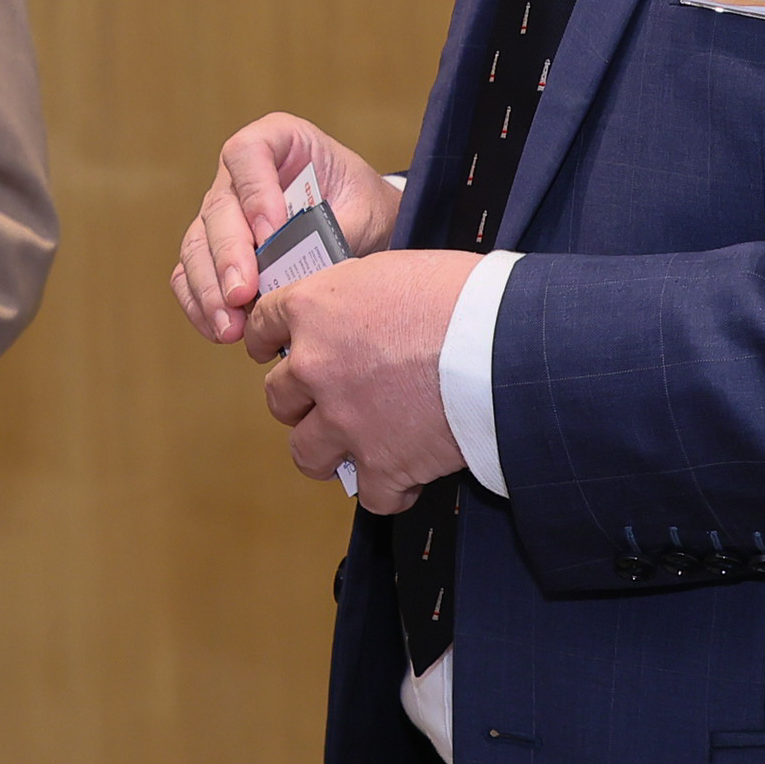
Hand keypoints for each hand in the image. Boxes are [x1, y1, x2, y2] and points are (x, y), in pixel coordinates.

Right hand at [169, 112, 396, 345]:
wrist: (364, 224)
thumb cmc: (362, 205)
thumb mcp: (362, 208)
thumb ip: (330, 232)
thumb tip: (301, 271)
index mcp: (276, 141)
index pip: (247, 154)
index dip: (253, 192)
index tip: (271, 232)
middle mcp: (238, 174)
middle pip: (218, 208)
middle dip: (228, 256)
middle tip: (242, 294)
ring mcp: (221, 212)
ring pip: (197, 245)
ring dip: (210, 289)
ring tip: (229, 328)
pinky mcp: (213, 249)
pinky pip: (190, 272)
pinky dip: (200, 303)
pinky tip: (218, 329)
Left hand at [252, 249, 476, 511]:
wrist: (501, 344)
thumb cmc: (458, 295)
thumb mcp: (390, 270)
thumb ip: (354, 296)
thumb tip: (353, 313)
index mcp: (313, 309)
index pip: (263, 324)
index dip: (266, 340)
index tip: (270, 350)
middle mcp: (315, 366)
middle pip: (278, 397)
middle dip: (297, 401)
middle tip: (321, 401)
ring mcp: (344, 420)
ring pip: (306, 452)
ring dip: (325, 451)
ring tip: (349, 447)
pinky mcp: (382, 465)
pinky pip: (370, 494)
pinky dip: (386, 488)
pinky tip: (404, 476)